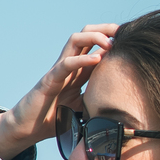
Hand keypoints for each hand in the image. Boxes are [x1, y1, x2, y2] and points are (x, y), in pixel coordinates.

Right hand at [0, 26, 118, 159]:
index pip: (97, 46)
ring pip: (75, 41)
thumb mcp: (83, 109)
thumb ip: (96, 103)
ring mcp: (58, 71)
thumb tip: (121, 109)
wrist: (27, 130)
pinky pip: (66, 64)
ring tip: (110, 43)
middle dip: (106, 29)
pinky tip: (97, 59)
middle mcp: (69, 66)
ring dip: (94, 37)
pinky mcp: (49, 80)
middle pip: (86, 35)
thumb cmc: (52, 119)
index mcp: (79, 72)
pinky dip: (82, 59)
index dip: (113, 39)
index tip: (132, 39)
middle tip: (123, 32)